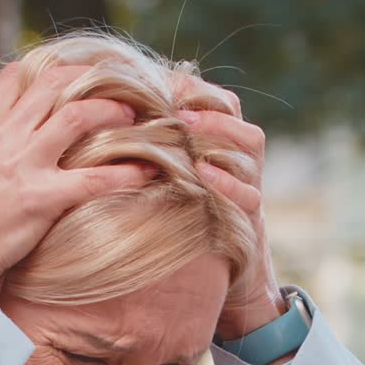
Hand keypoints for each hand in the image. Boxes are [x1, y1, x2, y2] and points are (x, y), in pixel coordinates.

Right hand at [0, 63, 152, 292]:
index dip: (49, 72)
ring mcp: (24, 164)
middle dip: (90, 80)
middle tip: (115, 88)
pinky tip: (147, 172)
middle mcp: (2, 135)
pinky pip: (94, 179)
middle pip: (55, 86)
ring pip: (79, 117)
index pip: (18, 78)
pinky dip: (125, 173)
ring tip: (133, 119)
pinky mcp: (42, 198)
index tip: (71, 77)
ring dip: (112, 113)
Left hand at [177, 88, 284, 338]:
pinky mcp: (252, 220)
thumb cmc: (189, 227)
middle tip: (174, 101)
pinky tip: (202, 173)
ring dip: (216, 133)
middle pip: (233, 110)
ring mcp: (251, 187)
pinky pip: (249, 194)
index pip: (217, 98)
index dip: (193, 86)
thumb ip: (155, 157)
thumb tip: (111, 123)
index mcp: (223, 144)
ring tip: (185, 126)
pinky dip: (227, 181)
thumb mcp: (169, 187)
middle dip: (204, 103)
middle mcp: (242, 159)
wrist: (228, 282)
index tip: (162, 81)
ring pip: (249, 144)